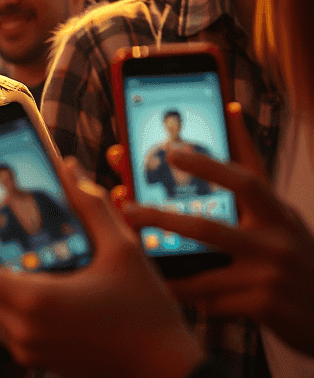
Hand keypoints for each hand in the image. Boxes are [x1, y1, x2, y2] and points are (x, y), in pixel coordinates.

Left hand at [0, 158, 203, 377]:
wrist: (168, 371)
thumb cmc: (147, 313)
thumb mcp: (124, 250)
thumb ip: (91, 204)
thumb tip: (67, 168)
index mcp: (35, 300)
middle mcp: (24, 330)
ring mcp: (29, 350)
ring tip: (12, 251)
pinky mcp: (40, 361)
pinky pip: (5, 329)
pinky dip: (6, 304)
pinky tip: (30, 283)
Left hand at [121, 104, 313, 355]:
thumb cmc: (292, 253)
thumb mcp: (278, 213)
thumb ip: (249, 171)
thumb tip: (230, 107)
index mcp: (278, 213)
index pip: (244, 181)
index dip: (208, 165)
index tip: (170, 150)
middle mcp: (278, 241)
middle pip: (207, 228)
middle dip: (159, 217)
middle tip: (124, 205)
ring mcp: (272, 277)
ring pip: (201, 272)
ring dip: (162, 263)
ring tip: (130, 252)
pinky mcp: (266, 308)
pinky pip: (211, 301)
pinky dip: (185, 293)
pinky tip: (164, 288)